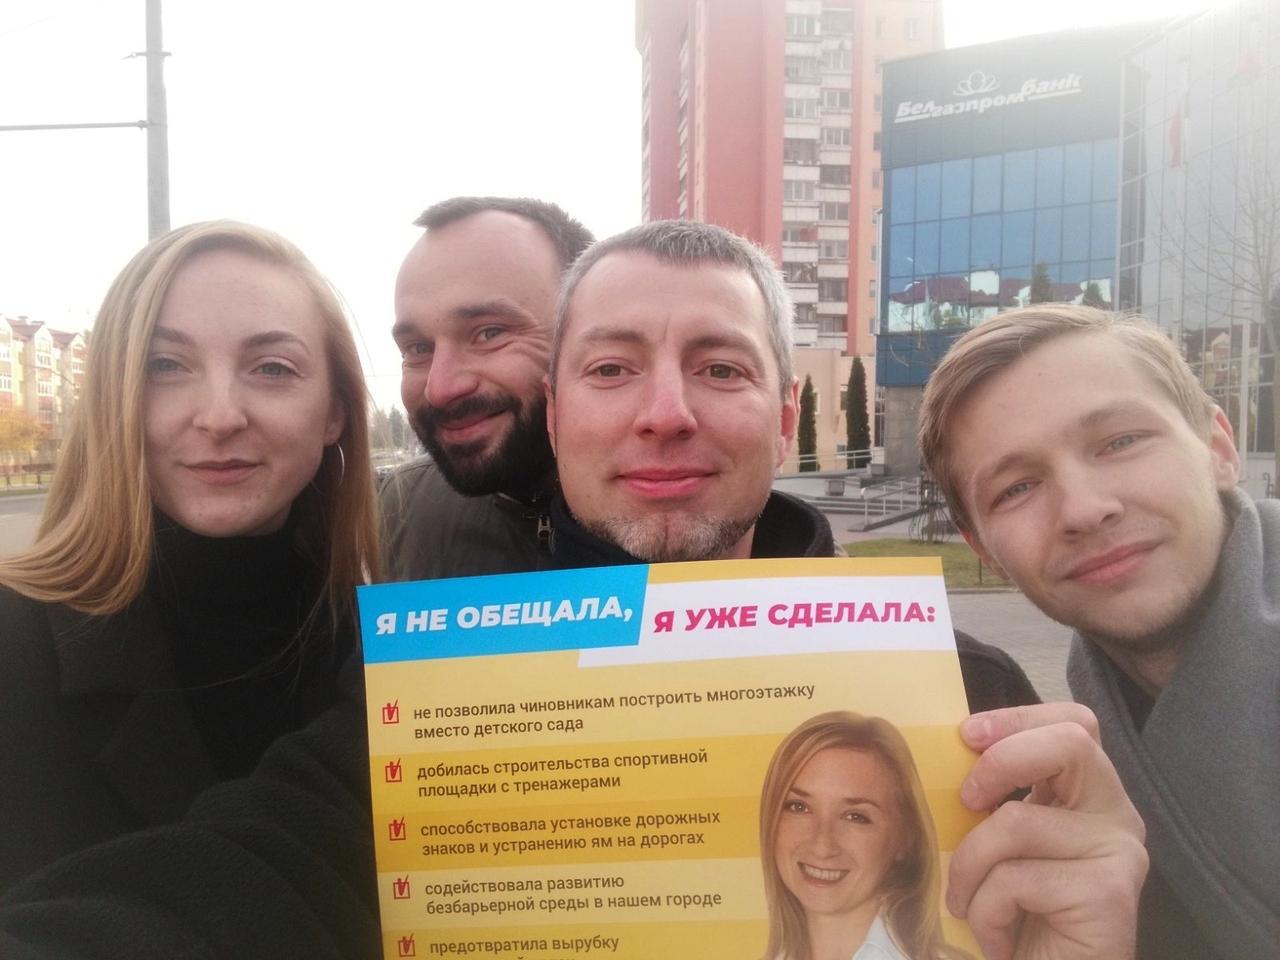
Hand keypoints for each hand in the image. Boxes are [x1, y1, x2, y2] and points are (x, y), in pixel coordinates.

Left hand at [947, 702, 1147, 959]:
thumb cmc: (1018, 915)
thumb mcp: (999, 842)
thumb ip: (993, 798)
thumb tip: (948, 751)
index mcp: (1087, 794)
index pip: (1072, 723)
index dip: (1018, 718)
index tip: (966, 734)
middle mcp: (1116, 815)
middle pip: (1070, 742)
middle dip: (1002, 761)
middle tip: (966, 800)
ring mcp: (1119, 852)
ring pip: (1017, 820)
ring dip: (970, 867)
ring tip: (968, 904)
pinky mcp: (1108, 893)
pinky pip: (1017, 878)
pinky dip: (986, 909)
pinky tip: (998, 938)